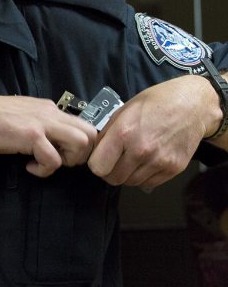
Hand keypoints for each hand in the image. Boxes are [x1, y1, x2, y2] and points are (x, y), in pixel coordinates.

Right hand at [0, 95, 97, 177]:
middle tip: (59, 161)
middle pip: (90, 133)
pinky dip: (45, 169)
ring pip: (82, 143)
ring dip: (68, 160)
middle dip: (81, 154)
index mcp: (48, 107)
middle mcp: (50, 112)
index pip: (81, 124)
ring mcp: (42, 123)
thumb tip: (49, 138)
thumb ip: (38, 122)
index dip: (77, 144)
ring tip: (46, 163)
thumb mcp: (21, 114)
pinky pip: (54, 160)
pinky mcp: (32, 136)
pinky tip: (29, 167)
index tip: (60, 154)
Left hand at [88, 75, 214, 188]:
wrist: (191, 106)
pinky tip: (145, 163)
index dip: (96, 164)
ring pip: (131, 183)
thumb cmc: (156, 103)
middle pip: (113, 178)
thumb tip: (95, 151)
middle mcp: (141, 150)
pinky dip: (143, 177)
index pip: (98, 166)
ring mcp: (159, 161)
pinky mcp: (173, 169)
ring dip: (127, 175)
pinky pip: (149, 183)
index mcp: (124, 133)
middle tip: (113, 162)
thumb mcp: (123, 110)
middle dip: (109, 172)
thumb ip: (108, 132)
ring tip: (131, 159)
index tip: (99, 159)